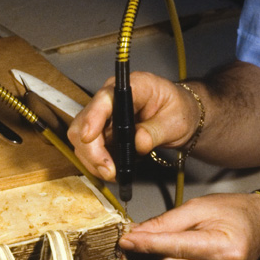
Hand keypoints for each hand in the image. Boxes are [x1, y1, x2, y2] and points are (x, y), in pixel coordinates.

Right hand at [67, 71, 201, 180]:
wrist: (178, 116)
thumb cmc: (178, 110)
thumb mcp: (176, 120)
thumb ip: (156, 131)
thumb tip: (138, 143)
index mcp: (131, 86)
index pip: (104, 99)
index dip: (93, 118)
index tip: (89, 138)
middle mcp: (111, 99)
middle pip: (84, 122)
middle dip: (92, 150)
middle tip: (108, 170)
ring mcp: (103, 116)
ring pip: (81, 138)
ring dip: (92, 160)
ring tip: (112, 173)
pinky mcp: (102, 132)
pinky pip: (89, 148)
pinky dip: (96, 163)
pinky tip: (111, 169)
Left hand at [119, 192, 259, 259]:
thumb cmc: (233, 213)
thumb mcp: (199, 207)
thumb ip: (165, 222)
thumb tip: (136, 234)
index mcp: (225, 248)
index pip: (173, 248)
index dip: (146, 244)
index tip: (126, 241)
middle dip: (159, 251)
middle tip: (167, 236)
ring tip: (182, 248)